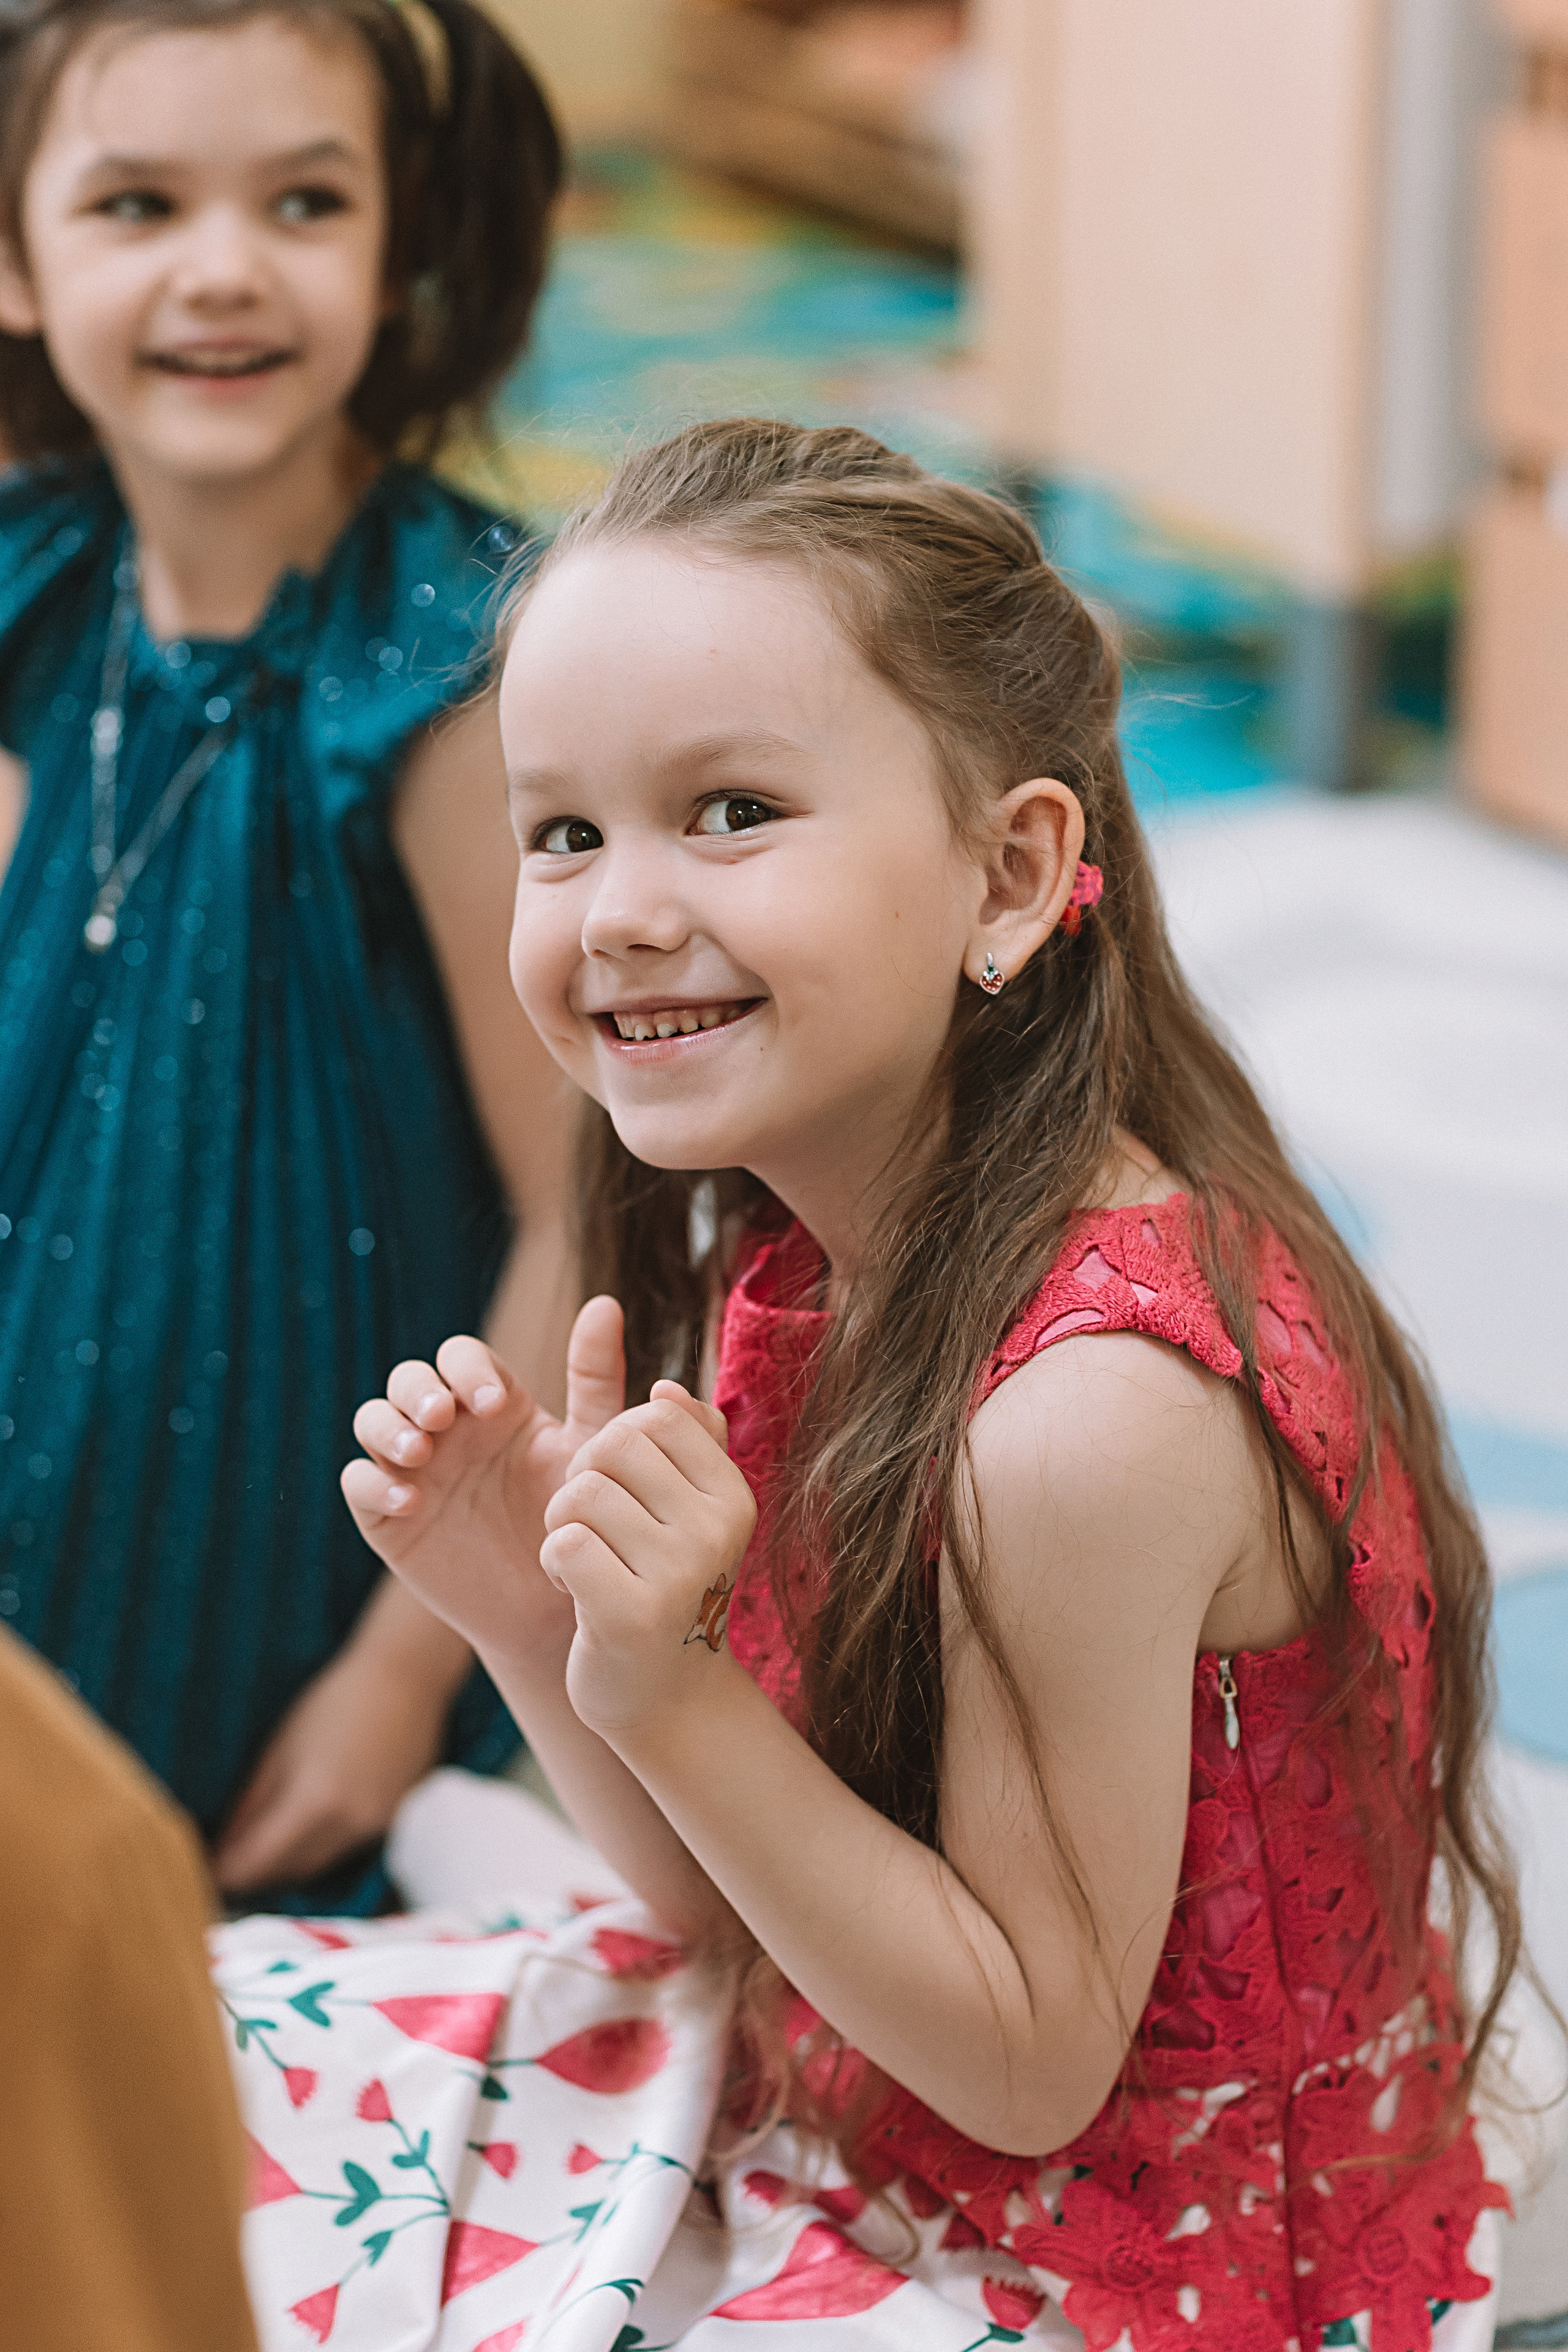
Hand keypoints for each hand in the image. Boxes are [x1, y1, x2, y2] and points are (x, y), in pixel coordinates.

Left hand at [212, 1642, 445, 1893]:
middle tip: (222, 1866)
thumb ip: (250, 1804)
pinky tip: (305, 1829)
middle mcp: (348, 1826)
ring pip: (319, 1864)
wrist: (405, 1676)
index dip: (224, 1874)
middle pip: (288, 1873)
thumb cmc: (334, 1699)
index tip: (201, 1875)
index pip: (256, 1864)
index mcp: (314, 1804)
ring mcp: (375, 1827)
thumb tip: (220, 1846)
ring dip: (286, 1865)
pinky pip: (345, 1848)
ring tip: (257, 1851)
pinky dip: (318, 1847)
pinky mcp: (392, 1819)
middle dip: (253, 1876)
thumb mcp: (279, 1748)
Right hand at [341, 1296, 626, 1665]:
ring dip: (388, 1426)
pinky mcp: (388, 1516)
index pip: (461, 1357)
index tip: (496, 1402)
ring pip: (372, 1420)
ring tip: (420, 1450)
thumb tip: (604, 1302)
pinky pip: (358, 1484)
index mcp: (492, 1403)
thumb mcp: (593, 1446)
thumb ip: (596, 1378)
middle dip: (418, 1390)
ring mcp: (412, 1469)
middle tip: (444, 1416)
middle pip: (408, 1379)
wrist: (560, 1604)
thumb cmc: (582, 1519)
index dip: (469, 1369)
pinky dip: (373, 1483)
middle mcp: (446, 1428)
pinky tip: (408, 1499)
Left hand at [540, 1382, 757, 1742]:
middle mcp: (716, 1532)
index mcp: (733, 1497)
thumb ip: (688, 1445)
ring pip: (580, 1494)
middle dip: (583, 1479)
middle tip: (594, 1528)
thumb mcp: (691, 1516)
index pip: (657, 1415)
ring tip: (585, 1562)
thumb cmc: (669, 1590)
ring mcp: (678, 1575)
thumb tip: (666, 1388)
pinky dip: (554, 1563)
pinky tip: (574, 1590)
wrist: (668, 1699)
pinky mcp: (630, 1615)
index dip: (619, 1444)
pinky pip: (563, 1544)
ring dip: (562, 1525)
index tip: (625, 1490)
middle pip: (612, 1446)